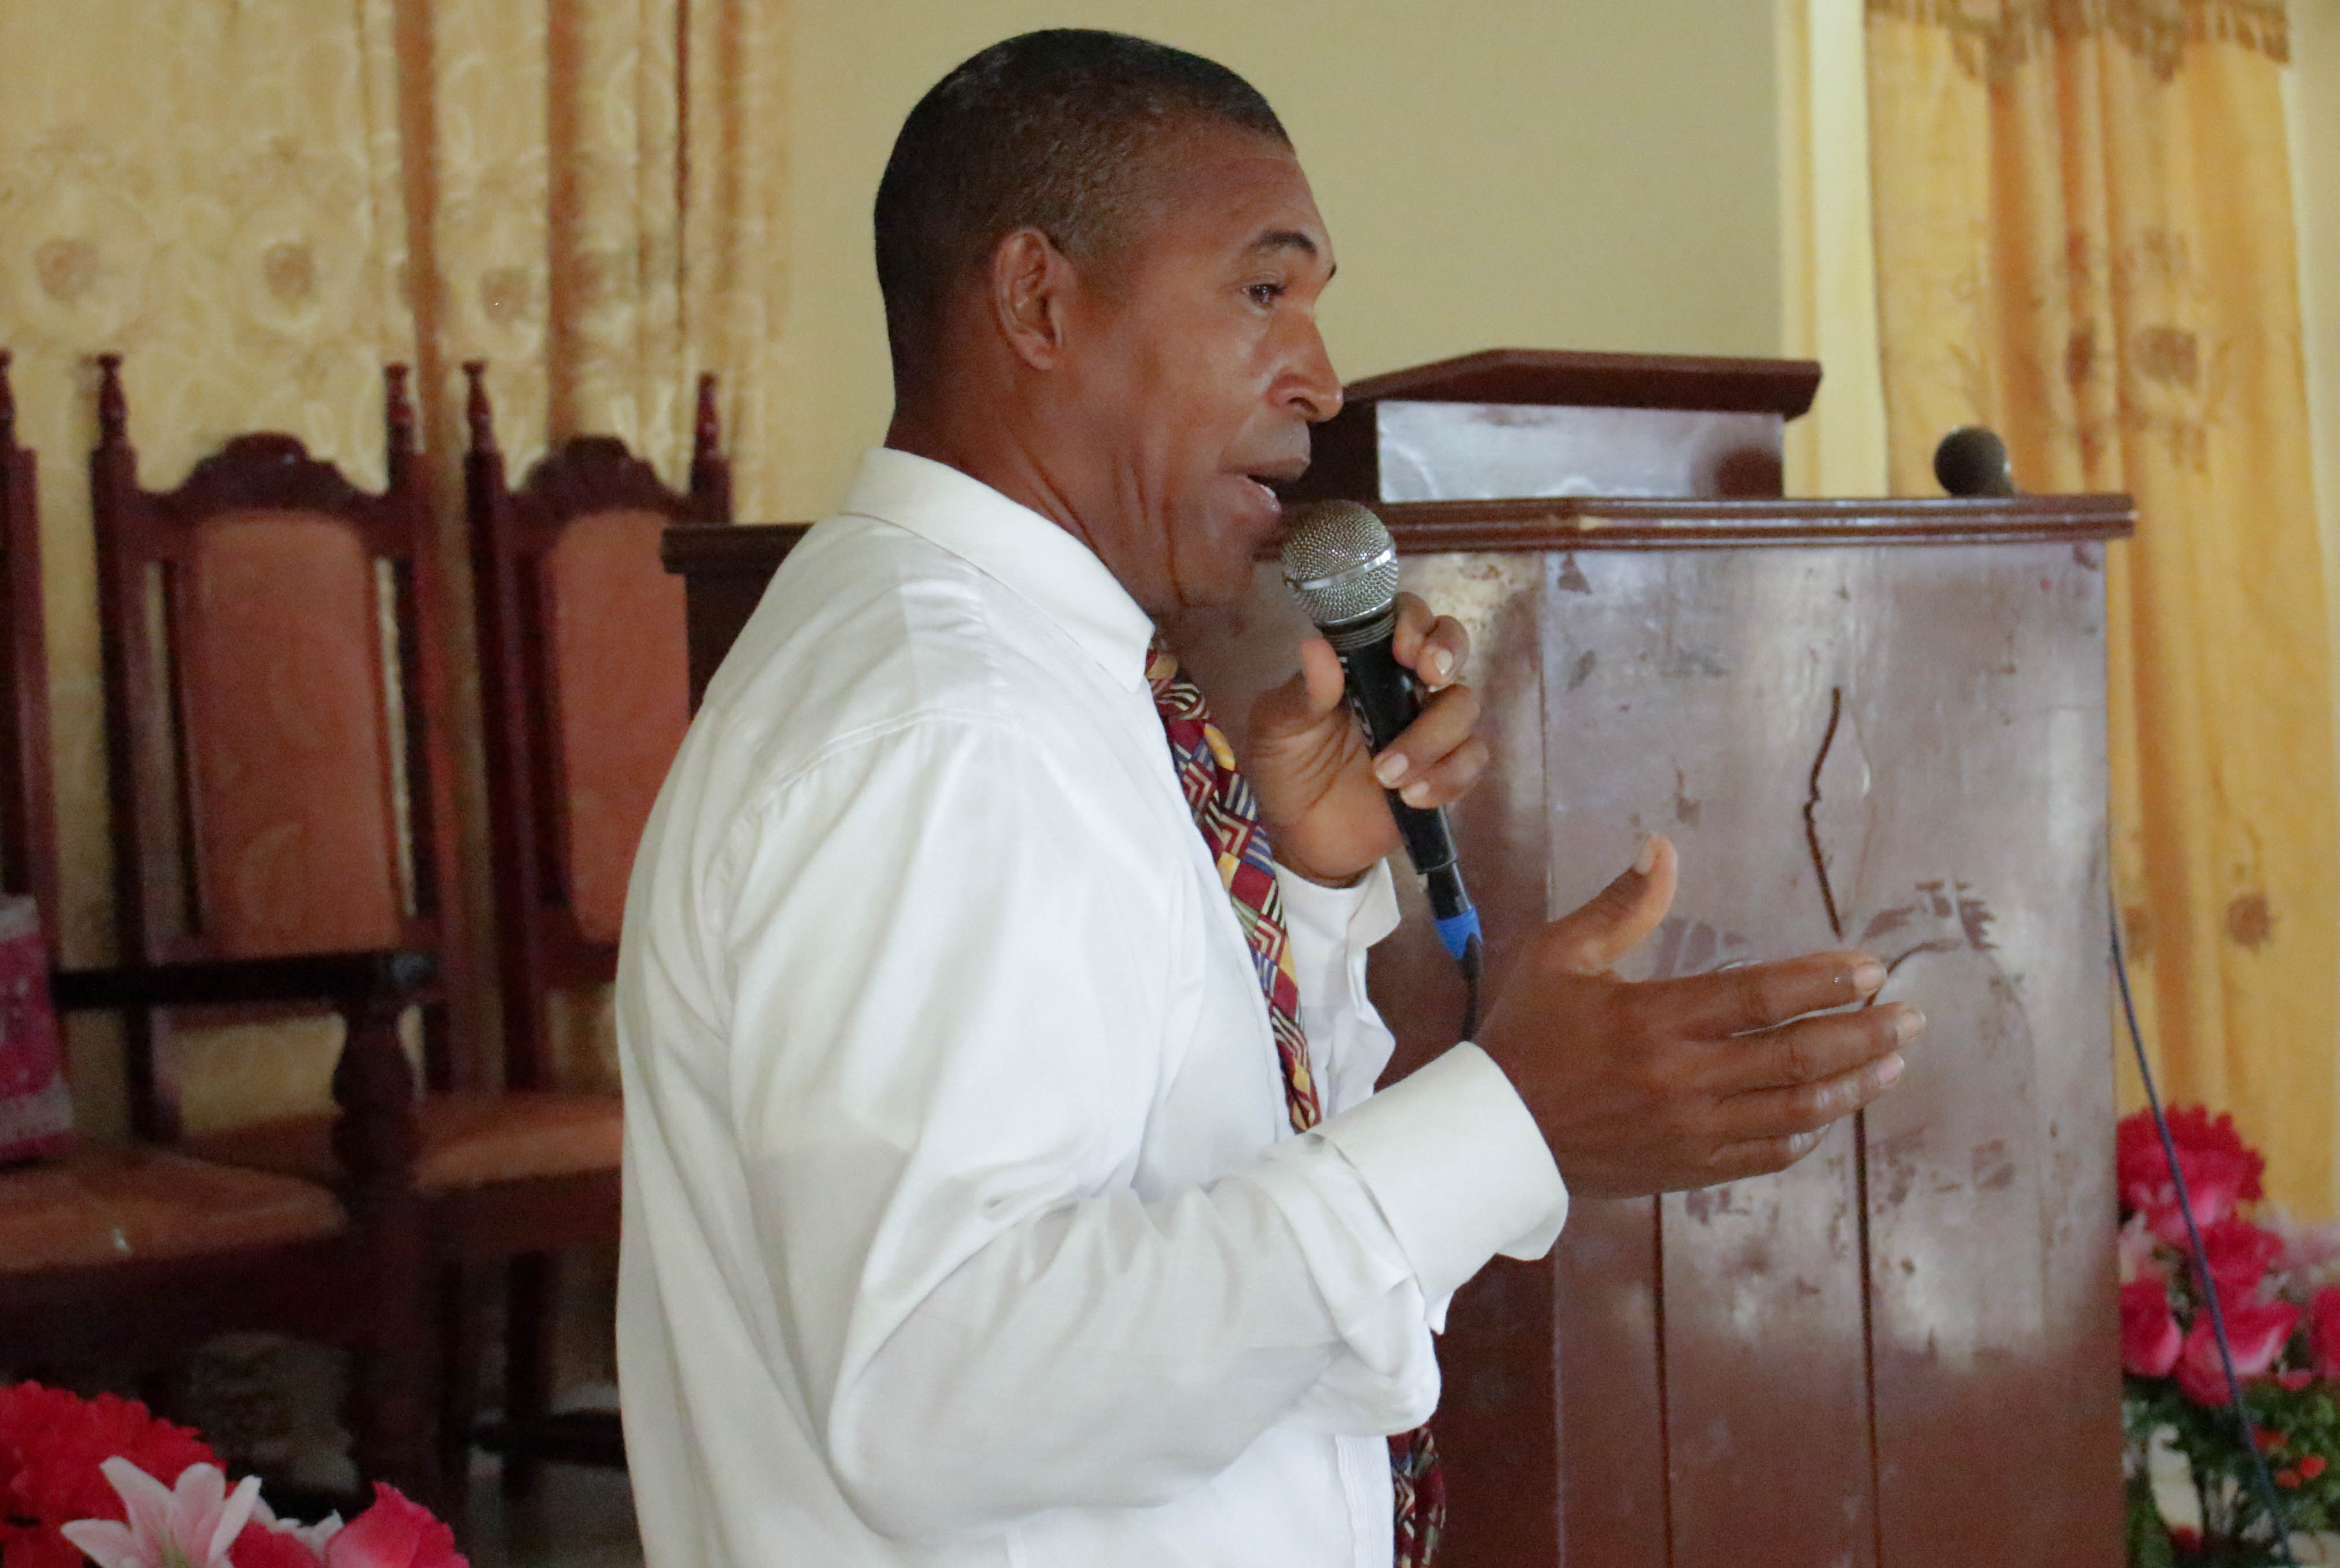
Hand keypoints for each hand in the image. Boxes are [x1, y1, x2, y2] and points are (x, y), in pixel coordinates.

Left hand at [1244, 593, 1489, 885]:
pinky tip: (1409, 797)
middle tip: (1429, 675)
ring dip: (1430, 738)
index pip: (1405, 617)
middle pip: (1452, 645)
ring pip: (1464, 705)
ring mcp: (1428, 726)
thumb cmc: (1287, 769)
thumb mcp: (1277, 729)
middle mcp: (1403, 685)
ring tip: (1384, 775)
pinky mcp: (1445, 769)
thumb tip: (1316, 647)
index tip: (1402, 646)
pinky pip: (1472, 759)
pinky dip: (1448, 777)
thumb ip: (1300, 694)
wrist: (1300, 837)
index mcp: (1364, 662)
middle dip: (1449, 651)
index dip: (1414, 620)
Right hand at [1476, 835, 1920, 1197]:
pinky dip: (1803, 1132)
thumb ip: (1619, 906)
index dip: (1824, 982)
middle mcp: (1684, 1078)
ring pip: (1794, 1110)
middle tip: (1910, 1017)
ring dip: (1853, 1085)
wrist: (1492, 1134)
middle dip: (1864, 1034)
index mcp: (1656, 1019)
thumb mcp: (1558, 956)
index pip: (1761, 998)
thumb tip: (1663, 848)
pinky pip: (1764, 1153)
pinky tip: (1827, 1114)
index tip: (1871, 969)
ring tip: (1893, 1063)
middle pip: (1797, 1057)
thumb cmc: (1526, 1034)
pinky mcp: (1688, 1168)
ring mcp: (1691, 1130)